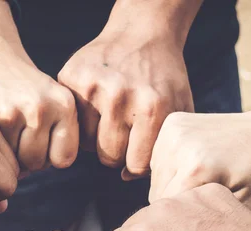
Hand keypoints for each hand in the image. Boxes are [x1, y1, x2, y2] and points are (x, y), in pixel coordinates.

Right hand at [0, 0, 78, 171]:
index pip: (64, 159)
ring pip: (16, 162)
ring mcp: (14, 112)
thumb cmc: (26, 89)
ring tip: (9, 133)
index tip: (43, 143)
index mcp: (65, 105)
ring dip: (11, 155)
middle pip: (39, 163)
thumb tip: (50, 170)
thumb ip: (61, 134)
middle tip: (21, 137)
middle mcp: (42, 107)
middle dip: (29, 157)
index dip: (51, 156)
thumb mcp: (55, 102)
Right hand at [58, 13, 192, 177]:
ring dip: (98, 136)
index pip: (136, 165)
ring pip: (87, 143)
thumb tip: (127, 177)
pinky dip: (84, 121)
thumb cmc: (164, 77)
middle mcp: (120, 97)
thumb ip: (164, 148)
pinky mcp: (71, 77)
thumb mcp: (178, 110)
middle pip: (109, 157)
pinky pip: (73, 122)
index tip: (140, 149)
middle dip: (118, 150)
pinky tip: (96, 106)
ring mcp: (92, 87)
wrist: (143, 32)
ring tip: (110, 117)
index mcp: (152, 108)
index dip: (138, 161)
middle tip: (124, 132)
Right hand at [149, 108, 250, 212]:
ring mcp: (173, 130)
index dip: (184, 221)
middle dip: (177, 203)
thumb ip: (205, 222)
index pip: (165, 211)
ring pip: (155, 176)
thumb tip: (172, 230)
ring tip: (201, 182)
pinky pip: (159, 158)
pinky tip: (195, 166)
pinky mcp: (172, 122)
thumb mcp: (241, 208)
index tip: (205, 219)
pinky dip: (172, 166)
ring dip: (171, 184)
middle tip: (205, 200)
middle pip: (156, 193)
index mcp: (195, 170)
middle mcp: (179, 146)